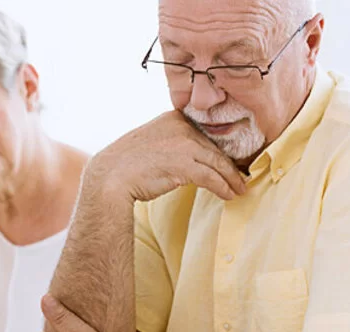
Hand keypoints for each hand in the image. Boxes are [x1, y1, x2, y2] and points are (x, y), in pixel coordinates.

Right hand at [86, 110, 245, 201]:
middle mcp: (181, 127)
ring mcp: (184, 144)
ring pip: (218, 162)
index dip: (219, 147)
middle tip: (240, 177)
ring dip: (232, 179)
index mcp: (172, 117)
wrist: (109, 178)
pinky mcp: (185, 165)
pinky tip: (229, 195)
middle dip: (229, 164)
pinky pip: (212, 177)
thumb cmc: (126, 164)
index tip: (229, 159)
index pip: (204, 131)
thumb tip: (187, 154)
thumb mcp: (149, 141)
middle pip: (214, 146)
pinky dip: (224, 187)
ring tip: (239, 189)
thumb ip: (170, 141)